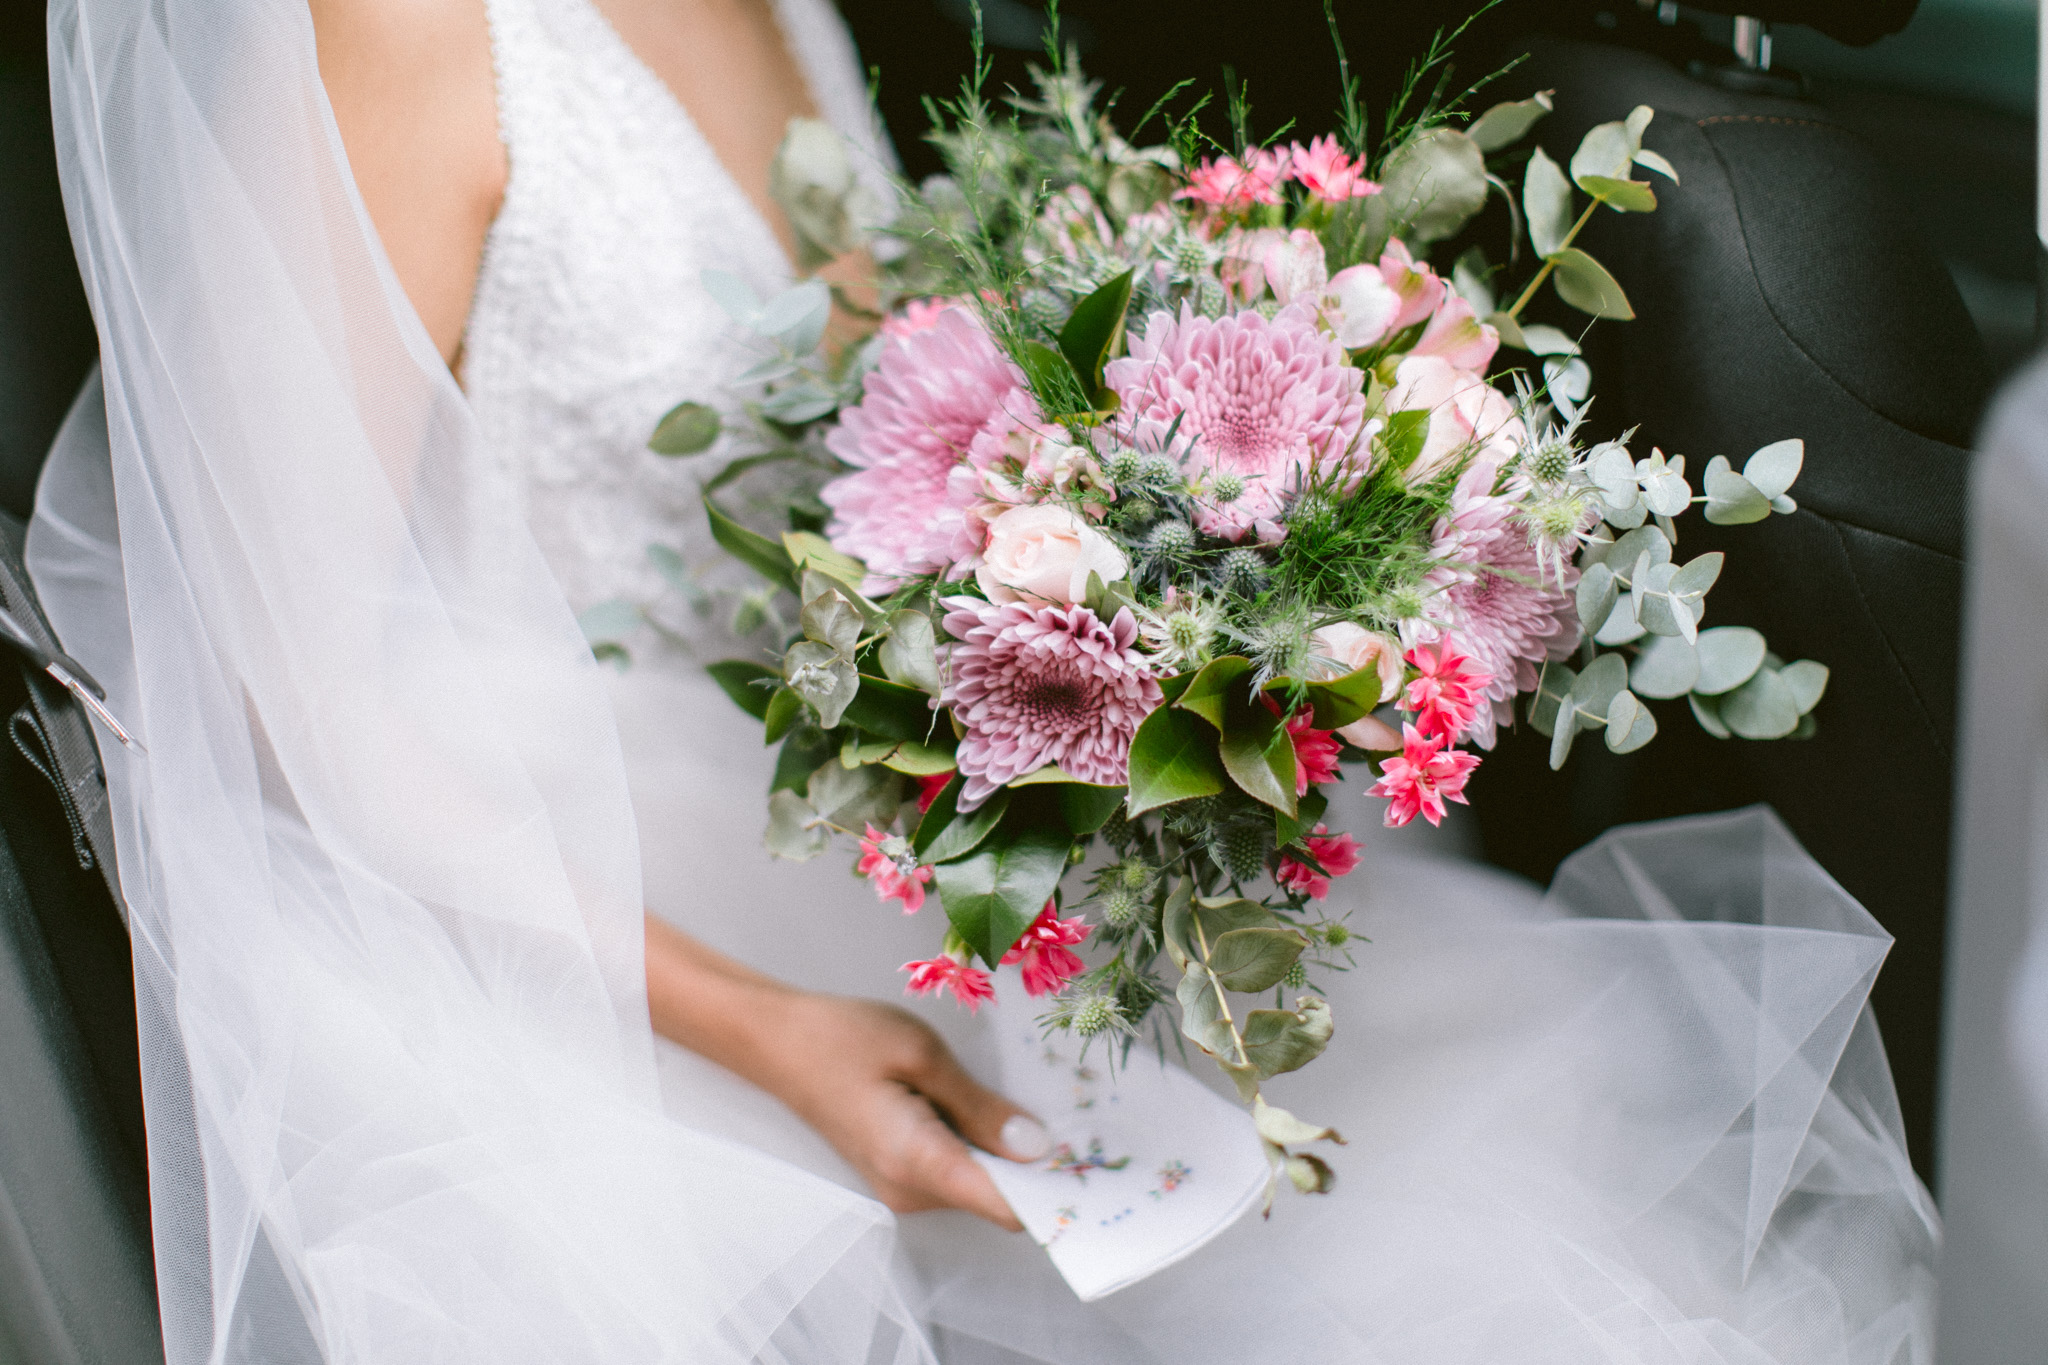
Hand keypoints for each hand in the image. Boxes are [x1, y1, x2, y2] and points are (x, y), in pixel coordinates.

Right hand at [641, 917, 1045, 1231]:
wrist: (775, 1040)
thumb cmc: (843, 1037)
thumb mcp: (922, 1054)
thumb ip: (981, 1106)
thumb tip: (1038, 1148)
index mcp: (917, 1162)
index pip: (1006, 1207)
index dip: (1056, 1192)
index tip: (1096, 1162)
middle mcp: (911, 1190)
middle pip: (1000, 1198)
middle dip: (1042, 1167)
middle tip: (1085, 1117)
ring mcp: (902, 1186)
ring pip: (982, 1184)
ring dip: (1014, 1153)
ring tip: (1042, 1101)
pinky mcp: (899, 1170)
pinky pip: (959, 1169)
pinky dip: (985, 1146)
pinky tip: (998, 1106)